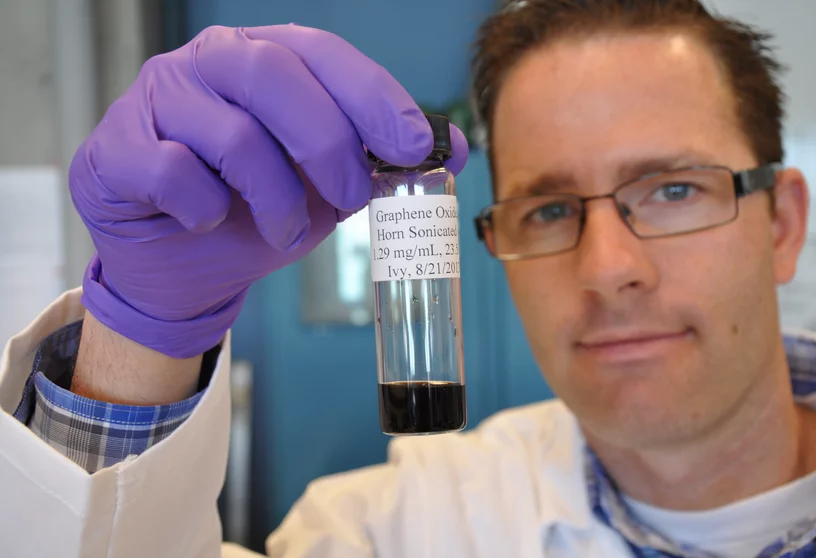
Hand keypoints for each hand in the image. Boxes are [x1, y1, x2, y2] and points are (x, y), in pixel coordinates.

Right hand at [70, 24, 468, 357]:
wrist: (179, 265)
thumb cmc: (253, 212)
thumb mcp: (326, 189)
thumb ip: (377, 164)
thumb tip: (452, 152)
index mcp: (263, 59)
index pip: (322, 54)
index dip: (374, 95)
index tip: (416, 144)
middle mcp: (209, 64)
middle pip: (275, 76)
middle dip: (328, 146)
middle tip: (353, 200)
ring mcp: (157, 99)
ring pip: (231, 131)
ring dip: (274, 197)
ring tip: (284, 232)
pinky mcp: (116, 148)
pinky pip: (173, 172)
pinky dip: (206, 207)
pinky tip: (210, 220)